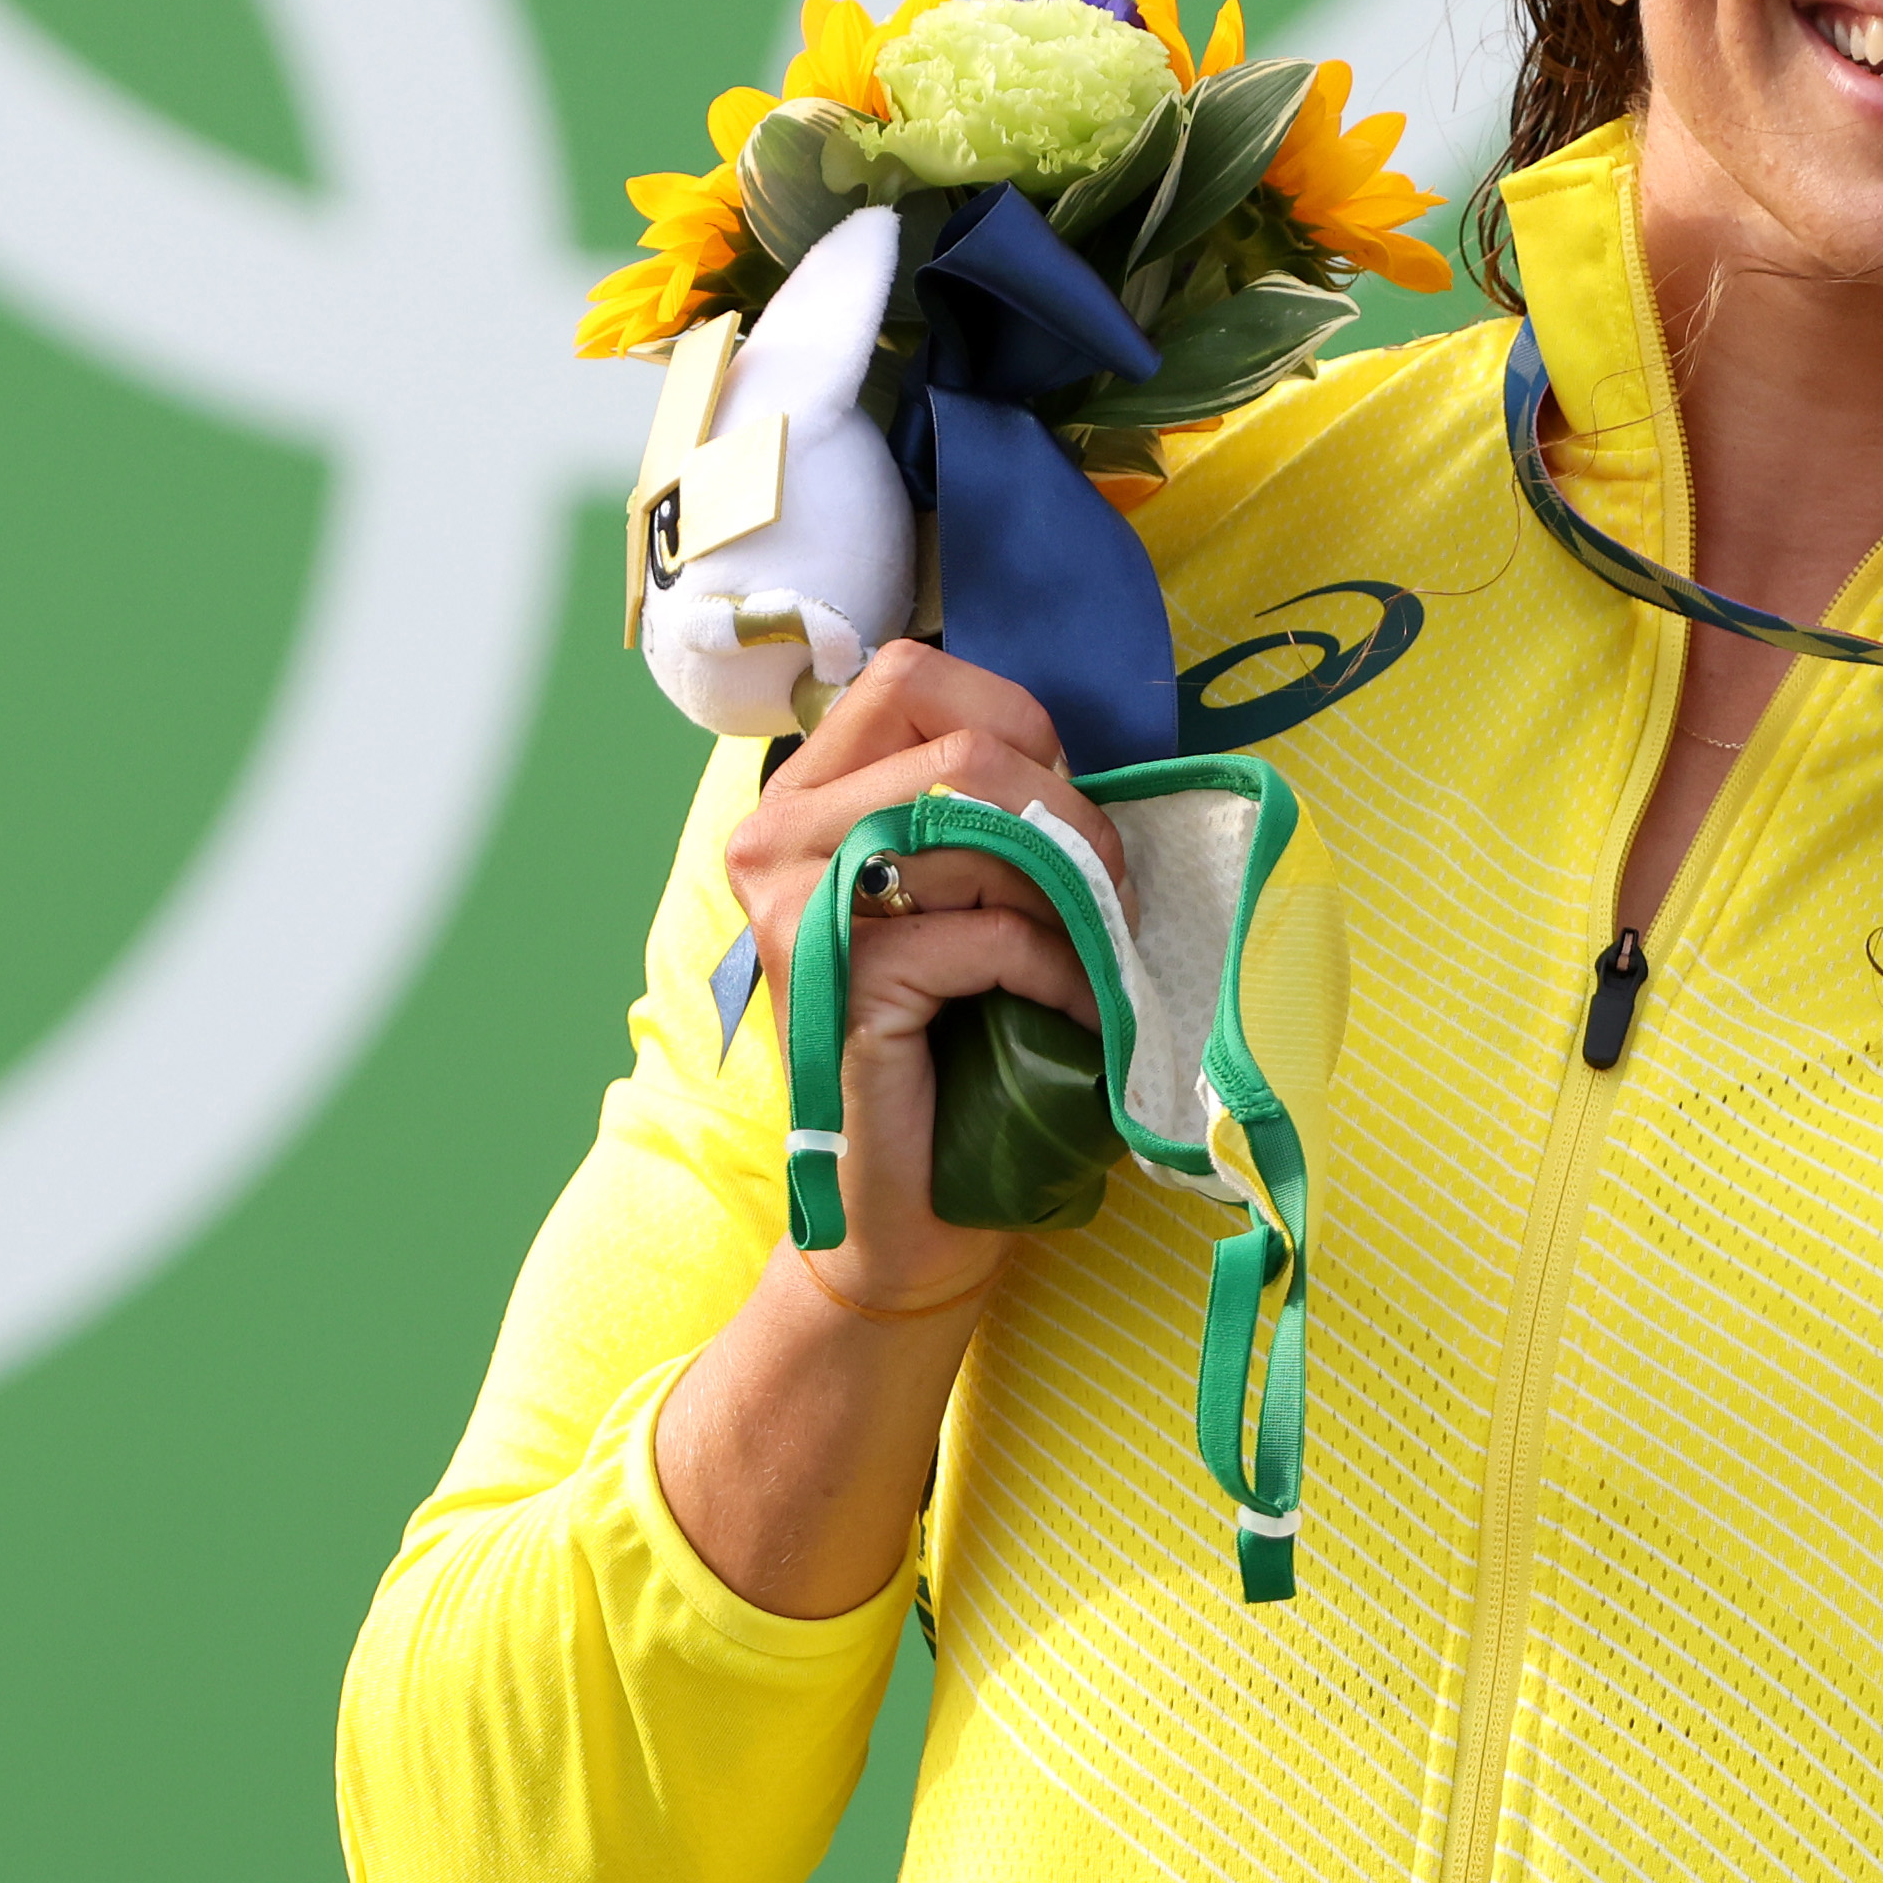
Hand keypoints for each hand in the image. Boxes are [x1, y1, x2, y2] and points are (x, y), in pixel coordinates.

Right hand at [723, 642, 1125, 1309]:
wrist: (911, 1209)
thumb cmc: (954, 1045)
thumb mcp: (968, 896)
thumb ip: (987, 812)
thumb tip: (1075, 757)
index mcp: (803, 798)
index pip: (911, 673)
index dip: (1017, 724)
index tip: (1063, 806)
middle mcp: (773, 838)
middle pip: (958, 750)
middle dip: (1067, 816)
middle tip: (1109, 892)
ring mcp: (792, 910)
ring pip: (975, 830)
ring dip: (1068, 897)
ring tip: (1088, 956)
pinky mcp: (837, 983)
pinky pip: (986, 934)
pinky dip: (1056, 970)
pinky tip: (1070, 1012)